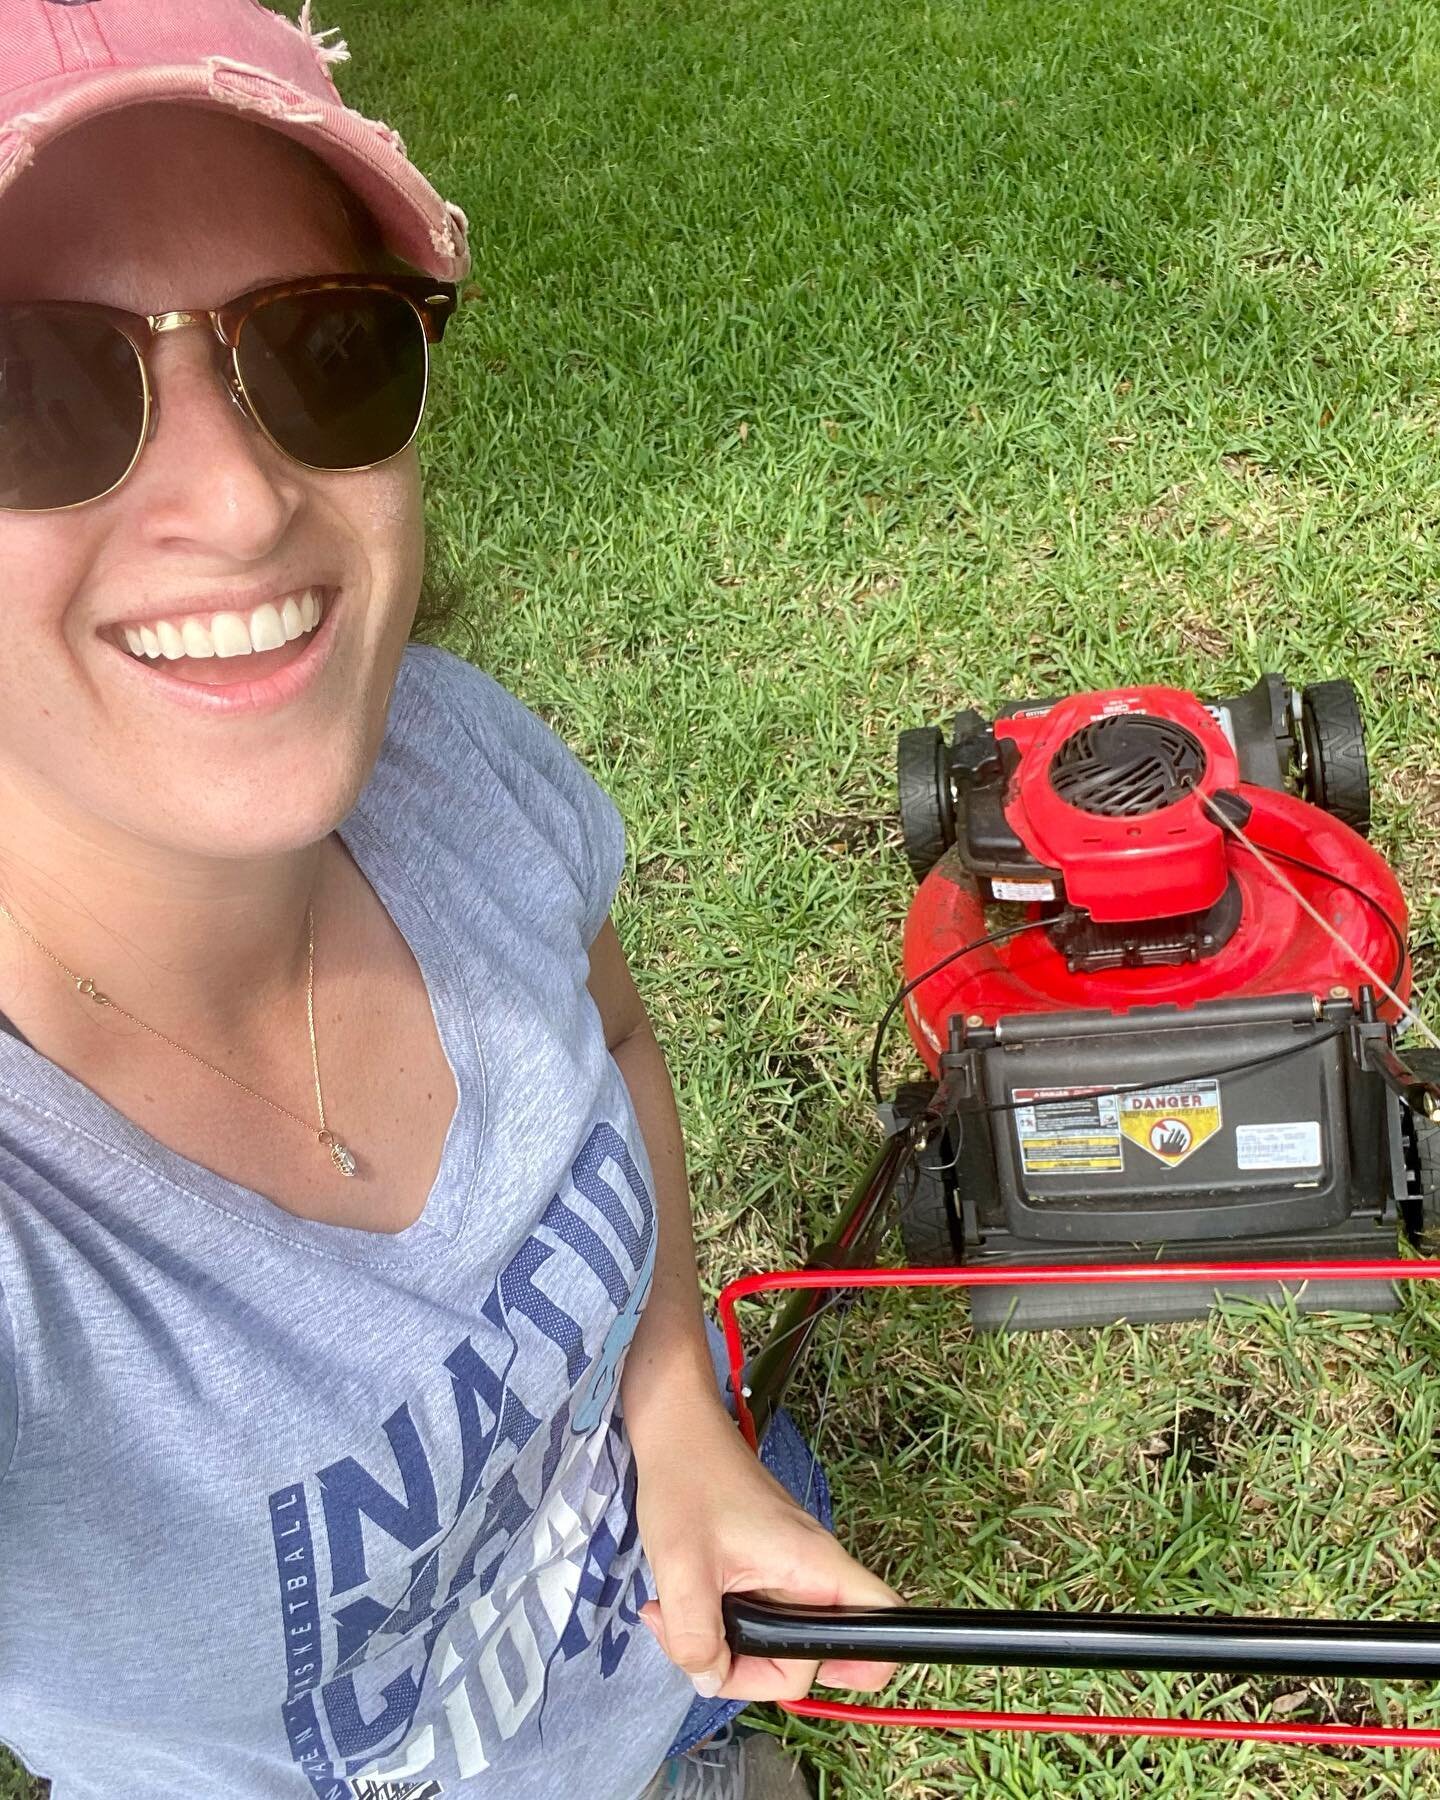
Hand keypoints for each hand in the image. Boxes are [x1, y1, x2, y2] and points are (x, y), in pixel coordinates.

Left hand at [633, 1396, 900, 1702]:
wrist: (676, 1428)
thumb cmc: (686, 1485)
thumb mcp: (681, 1570)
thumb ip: (696, 1639)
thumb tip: (710, 1679)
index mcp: (814, 1566)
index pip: (881, 1621)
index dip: (863, 1663)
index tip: (805, 1675)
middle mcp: (813, 1570)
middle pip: (812, 1652)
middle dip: (751, 1666)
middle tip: (698, 1647)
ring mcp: (790, 1567)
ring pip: (777, 1637)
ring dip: (727, 1644)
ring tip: (674, 1615)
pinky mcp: (767, 1564)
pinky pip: (759, 1614)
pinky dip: (722, 1621)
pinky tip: (681, 1600)